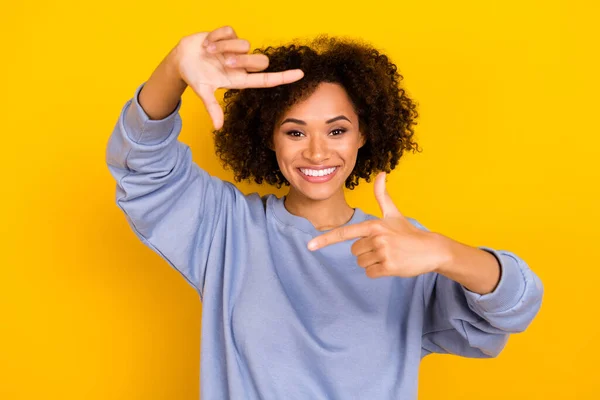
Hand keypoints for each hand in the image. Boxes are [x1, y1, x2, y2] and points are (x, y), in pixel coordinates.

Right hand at [174, 26, 303, 128]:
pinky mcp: (229, 35)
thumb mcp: (203, 92)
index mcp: (240, 80)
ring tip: (208, 52)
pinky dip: (216, 37)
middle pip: (260, 61)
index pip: (267, 80)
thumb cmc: (195, 77)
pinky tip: (207, 43)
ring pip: (244, 44)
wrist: (181, 58)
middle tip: (223, 62)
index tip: (301, 74)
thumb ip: (212, 108)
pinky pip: (230, 32)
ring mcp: (237, 49)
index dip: (284, 77)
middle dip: (242, 61)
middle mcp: (242, 65)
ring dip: (224, 48)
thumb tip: (218, 127)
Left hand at [307, 172, 450, 278]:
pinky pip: (370, 273)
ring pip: (361, 263)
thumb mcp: (393, 213)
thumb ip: (382, 195)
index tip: (310, 246)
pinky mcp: (389, 267)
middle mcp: (376, 237)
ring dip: (372, 262)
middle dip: (366, 252)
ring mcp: (382, 252)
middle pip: (354, 251)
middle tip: (384, 248)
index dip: (325, 239)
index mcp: (373, 224)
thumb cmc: (408, 232)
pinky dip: (378, 272)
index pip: (344, 232)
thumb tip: (381, 173)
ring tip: (389, 255)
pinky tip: (392, 265)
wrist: (431, 249)